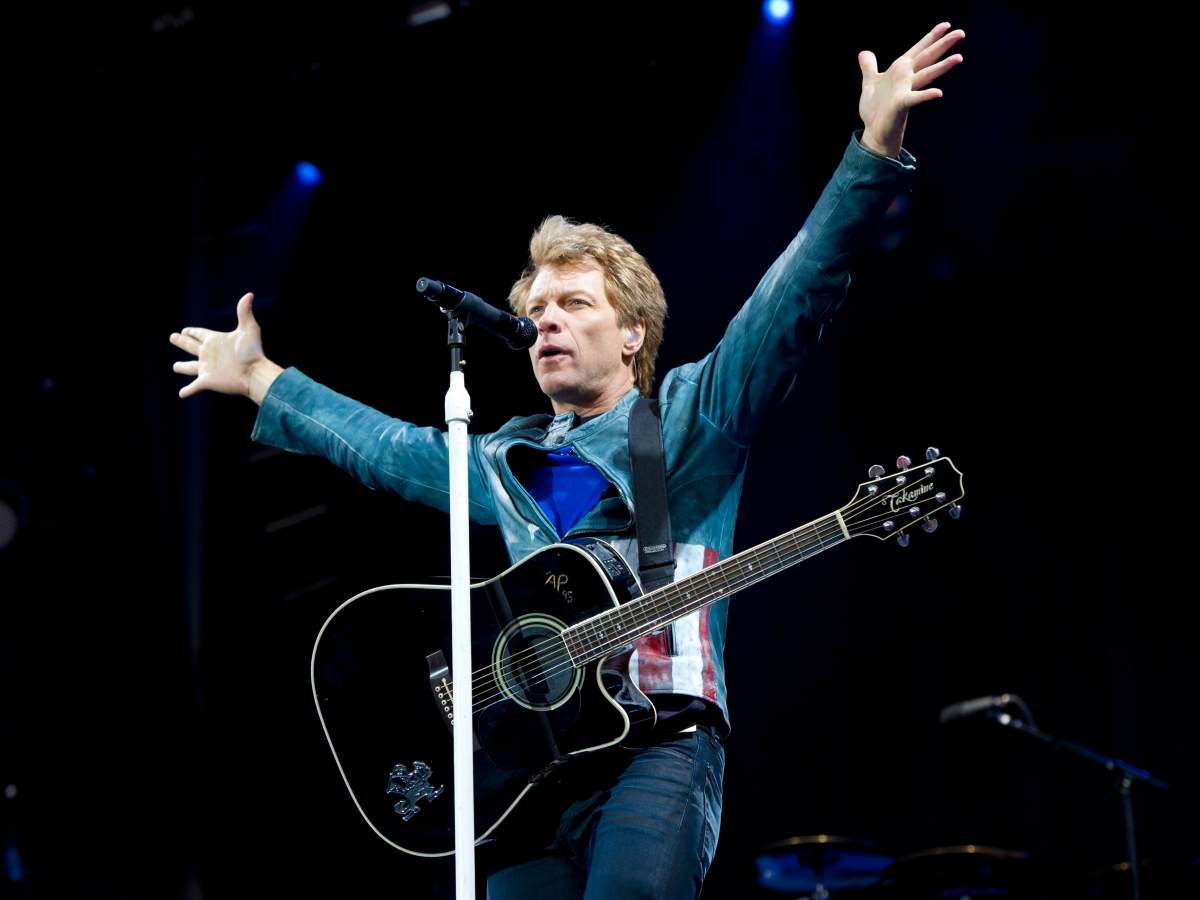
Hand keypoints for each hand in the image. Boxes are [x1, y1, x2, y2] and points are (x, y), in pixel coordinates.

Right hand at [169, 292, 278, 401]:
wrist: (255, 373)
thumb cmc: (253, 352)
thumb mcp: (248, 329)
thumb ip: (244, 312)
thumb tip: (249, 294)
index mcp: (215, 341)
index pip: (201, 334)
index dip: (193, 332)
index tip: (186, 329)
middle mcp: (209, 354)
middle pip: (191, 347)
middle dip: (182, 342)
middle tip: (173, 337)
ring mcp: (207, 368)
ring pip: (190, 367)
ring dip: (182, 367)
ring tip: (175, 366)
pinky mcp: (207, 381)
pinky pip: (194, 386)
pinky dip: (187, 390)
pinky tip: (181, 394)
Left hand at [858, 22, 964, 157]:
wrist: (874, 132)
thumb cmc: (875, 109)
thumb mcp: (869, 83)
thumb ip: (869, 67)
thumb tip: (864, 53)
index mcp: (900, 70)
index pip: (918, 50)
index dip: (931, 37)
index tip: (946, 25)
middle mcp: (906, 78)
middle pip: (927, 58)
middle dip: (943, 45)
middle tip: (961, 33)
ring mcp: (906, 91)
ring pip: (927, 75)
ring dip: (942, 66)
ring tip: (959, 57)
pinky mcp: (901, 104)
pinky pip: (915, 98)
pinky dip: (926, 95)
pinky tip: (939, 93)